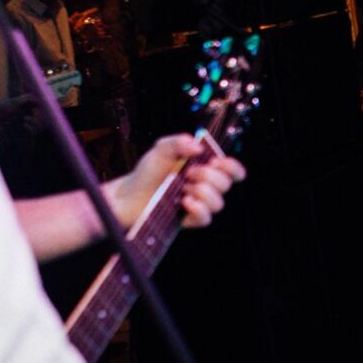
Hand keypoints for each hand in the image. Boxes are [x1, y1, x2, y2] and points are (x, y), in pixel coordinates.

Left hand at [117, 134, 247, 228]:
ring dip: (202, 192)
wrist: (129, 196)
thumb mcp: (161, 149)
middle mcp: (206, 187)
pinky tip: (185, 201)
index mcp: (205, 168)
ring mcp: (199, 205)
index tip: (217, 163)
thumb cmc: (148, 172)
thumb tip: (199, 148)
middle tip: (188, 172)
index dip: (232, 167)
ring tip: (183, 189)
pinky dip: (198, 208)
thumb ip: (179, 142)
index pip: (232, 170)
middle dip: (209, 176)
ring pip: (218, 203)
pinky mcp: (189, 220)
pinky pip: (206, 219)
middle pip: (226, 184)